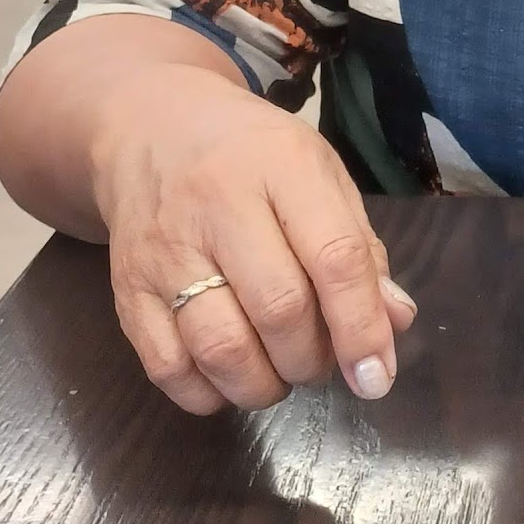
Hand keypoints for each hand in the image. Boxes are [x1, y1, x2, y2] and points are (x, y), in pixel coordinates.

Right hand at [90, 65, 417, 415]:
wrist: (151, 129)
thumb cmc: (252, 155)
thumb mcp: (320, 174)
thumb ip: (360, 247)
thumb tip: (396, 321)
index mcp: (284, 167)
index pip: (334, 256)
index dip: (361, 326)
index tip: (376, 376)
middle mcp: (218, 205)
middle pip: (279, 310)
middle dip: (313, 360)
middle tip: (321, 360)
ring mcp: (165, 250)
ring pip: (221, 349)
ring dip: (265, 385)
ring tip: (281, 371)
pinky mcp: (127, 289)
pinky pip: (168, 369)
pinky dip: (209, 394)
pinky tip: (231, 376)